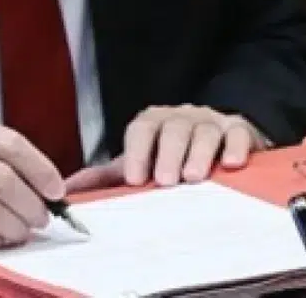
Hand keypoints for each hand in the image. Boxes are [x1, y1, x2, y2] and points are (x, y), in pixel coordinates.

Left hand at [73, 104, 266, 189]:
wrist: (217, 141)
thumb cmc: (171, 158)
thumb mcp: (139, 164)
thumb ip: (107, 176)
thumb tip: (65, 188)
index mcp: (154, 124)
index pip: (142, 129)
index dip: (137, 151)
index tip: (135, 178)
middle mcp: (182, 118)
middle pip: (174, 129)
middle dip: (169, 153)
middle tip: (166, 180)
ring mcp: (212, 122)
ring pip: (204, 131)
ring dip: (199, 153)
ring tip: (194, 177)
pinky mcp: (240, 130)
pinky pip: (238, 133)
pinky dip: (235, 146)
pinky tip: (230, 164)